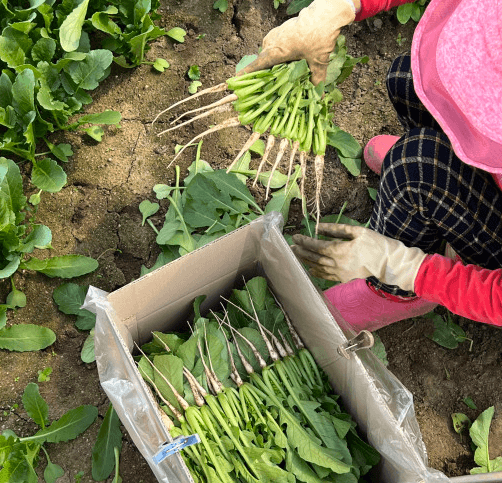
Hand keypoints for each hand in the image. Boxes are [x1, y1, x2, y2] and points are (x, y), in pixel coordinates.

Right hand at [240, 0, 355, 85]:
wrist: (324, 14)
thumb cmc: (318, 38)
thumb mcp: (318, 62)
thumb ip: (317, 79)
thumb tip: (319, 94)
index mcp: (275, 52)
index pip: (256, 65)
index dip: (247, 74)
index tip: (236, 80)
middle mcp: (271, 43)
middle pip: (262, 61)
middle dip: (262, 73)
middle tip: (264, 86)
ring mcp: (274, 35)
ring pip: (268, 53)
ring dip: (271, 63)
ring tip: (276, 76)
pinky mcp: (280, 30)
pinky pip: (273, 46)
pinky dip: (276, 54)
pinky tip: (285, 61)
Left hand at [291, 223, 426, 290]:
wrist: (392, 266)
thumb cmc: (378, 245)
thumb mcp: (358, 232)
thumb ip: (337, 230)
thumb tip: (319, 228)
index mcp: (340, 251)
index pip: (316, 246)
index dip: (304, 242)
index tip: (295, 237)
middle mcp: (337, 264)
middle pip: (314, 257)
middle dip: (301, 252)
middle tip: (290, 247)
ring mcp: (341, 274)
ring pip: (319, 267)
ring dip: (306, 261)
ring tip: (296, 257)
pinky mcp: (345, 279)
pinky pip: (327, 276)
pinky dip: (317, 272)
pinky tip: (311, 270)